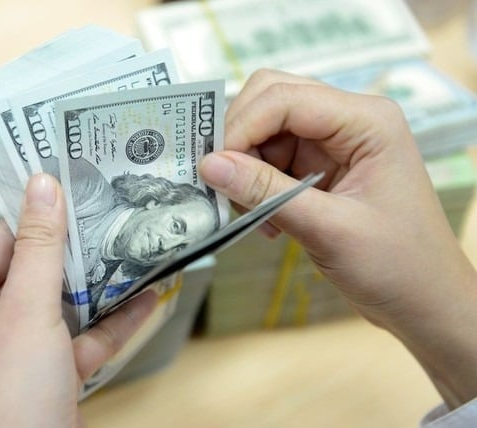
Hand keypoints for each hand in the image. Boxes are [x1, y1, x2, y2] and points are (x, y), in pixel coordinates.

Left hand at [0, 174, 156, 426]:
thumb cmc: (9, 395)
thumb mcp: (27, 313)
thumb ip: (39, 248)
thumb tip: (43, 182)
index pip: (0, 238)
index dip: (41, 218)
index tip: (84, 188)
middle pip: (35, 267)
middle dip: (80, 252)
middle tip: (121, 213)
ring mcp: (16, 344)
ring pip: (63, 300)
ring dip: (102, 284)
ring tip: (141, 248)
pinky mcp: (47, 367)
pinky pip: (80, 333)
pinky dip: (112, 319)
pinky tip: (151, 298)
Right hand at [200, 69, 476, 407]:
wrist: (423, 301)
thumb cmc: (396, 266)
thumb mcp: (328, 229)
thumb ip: (266, 192)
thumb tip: (208, 165)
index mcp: (366, 121)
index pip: (285, 97)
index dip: (241, 126)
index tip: (212, 167)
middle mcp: (348, 120)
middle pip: (272, 99)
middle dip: (240, 137)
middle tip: (222, 180)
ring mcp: (333, 142)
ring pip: (265, 130)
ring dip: (247, 167)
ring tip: (254, 212)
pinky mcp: (320, 166)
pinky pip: (271, 159)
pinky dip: (257, 185)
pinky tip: (267, 220)